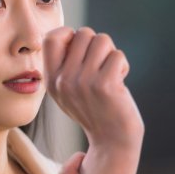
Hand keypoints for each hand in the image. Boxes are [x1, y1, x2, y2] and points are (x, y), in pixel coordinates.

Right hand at [43, 27, 143, 173]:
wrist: (112, 140)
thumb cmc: (95, 109)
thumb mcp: (68, 90)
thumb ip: (65, 64)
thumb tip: (73, 33)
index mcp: (51, 80)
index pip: (51, 37)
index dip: (70, 35)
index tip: (82, 51)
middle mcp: (63, 80)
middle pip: (83, 33)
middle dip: (98, 45)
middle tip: (101, 67)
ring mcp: (83, 82)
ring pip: (102, 40)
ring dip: (111, 55)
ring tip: (110, 74)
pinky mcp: (104, 85)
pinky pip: (118, 55)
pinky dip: (123, 66)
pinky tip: (119, 84)